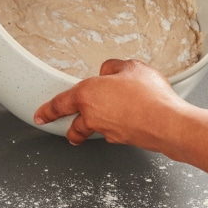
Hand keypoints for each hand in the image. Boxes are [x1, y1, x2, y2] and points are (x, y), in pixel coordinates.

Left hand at [33, 59, 188, 147]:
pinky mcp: (124, 140)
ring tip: (105, 122)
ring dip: (95, 129)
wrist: (168, 123)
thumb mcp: (131, 67)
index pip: (59, 103)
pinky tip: (132, 118)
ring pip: (95, 131)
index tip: (39, 116)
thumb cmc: (149, 95)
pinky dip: (119, 127)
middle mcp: (93, 116)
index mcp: (87, 95)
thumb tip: (108, 71)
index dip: (47, 110)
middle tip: (71, 132)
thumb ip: (114, 67)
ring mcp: (108, 131)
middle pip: (75, 127)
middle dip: (71, 130)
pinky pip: (116, 133)